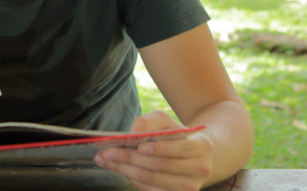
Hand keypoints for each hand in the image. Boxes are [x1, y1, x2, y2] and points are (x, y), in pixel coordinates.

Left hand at [94, 111, 213, 190]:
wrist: (190, 157)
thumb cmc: (174, 136)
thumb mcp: (165, 122)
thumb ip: (149, 122)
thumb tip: (133, 133)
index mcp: (202, 147)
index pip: (180, 148)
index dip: (159, 148)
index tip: (138, 145)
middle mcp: (200, 169)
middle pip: (161, 166)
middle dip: (130, 158)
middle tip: (107, 152)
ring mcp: (189, 187)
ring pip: (151, 180)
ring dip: (125, 169)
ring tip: (105, 159)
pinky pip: (149, 190)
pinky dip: (131, 179)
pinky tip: (118, 168)